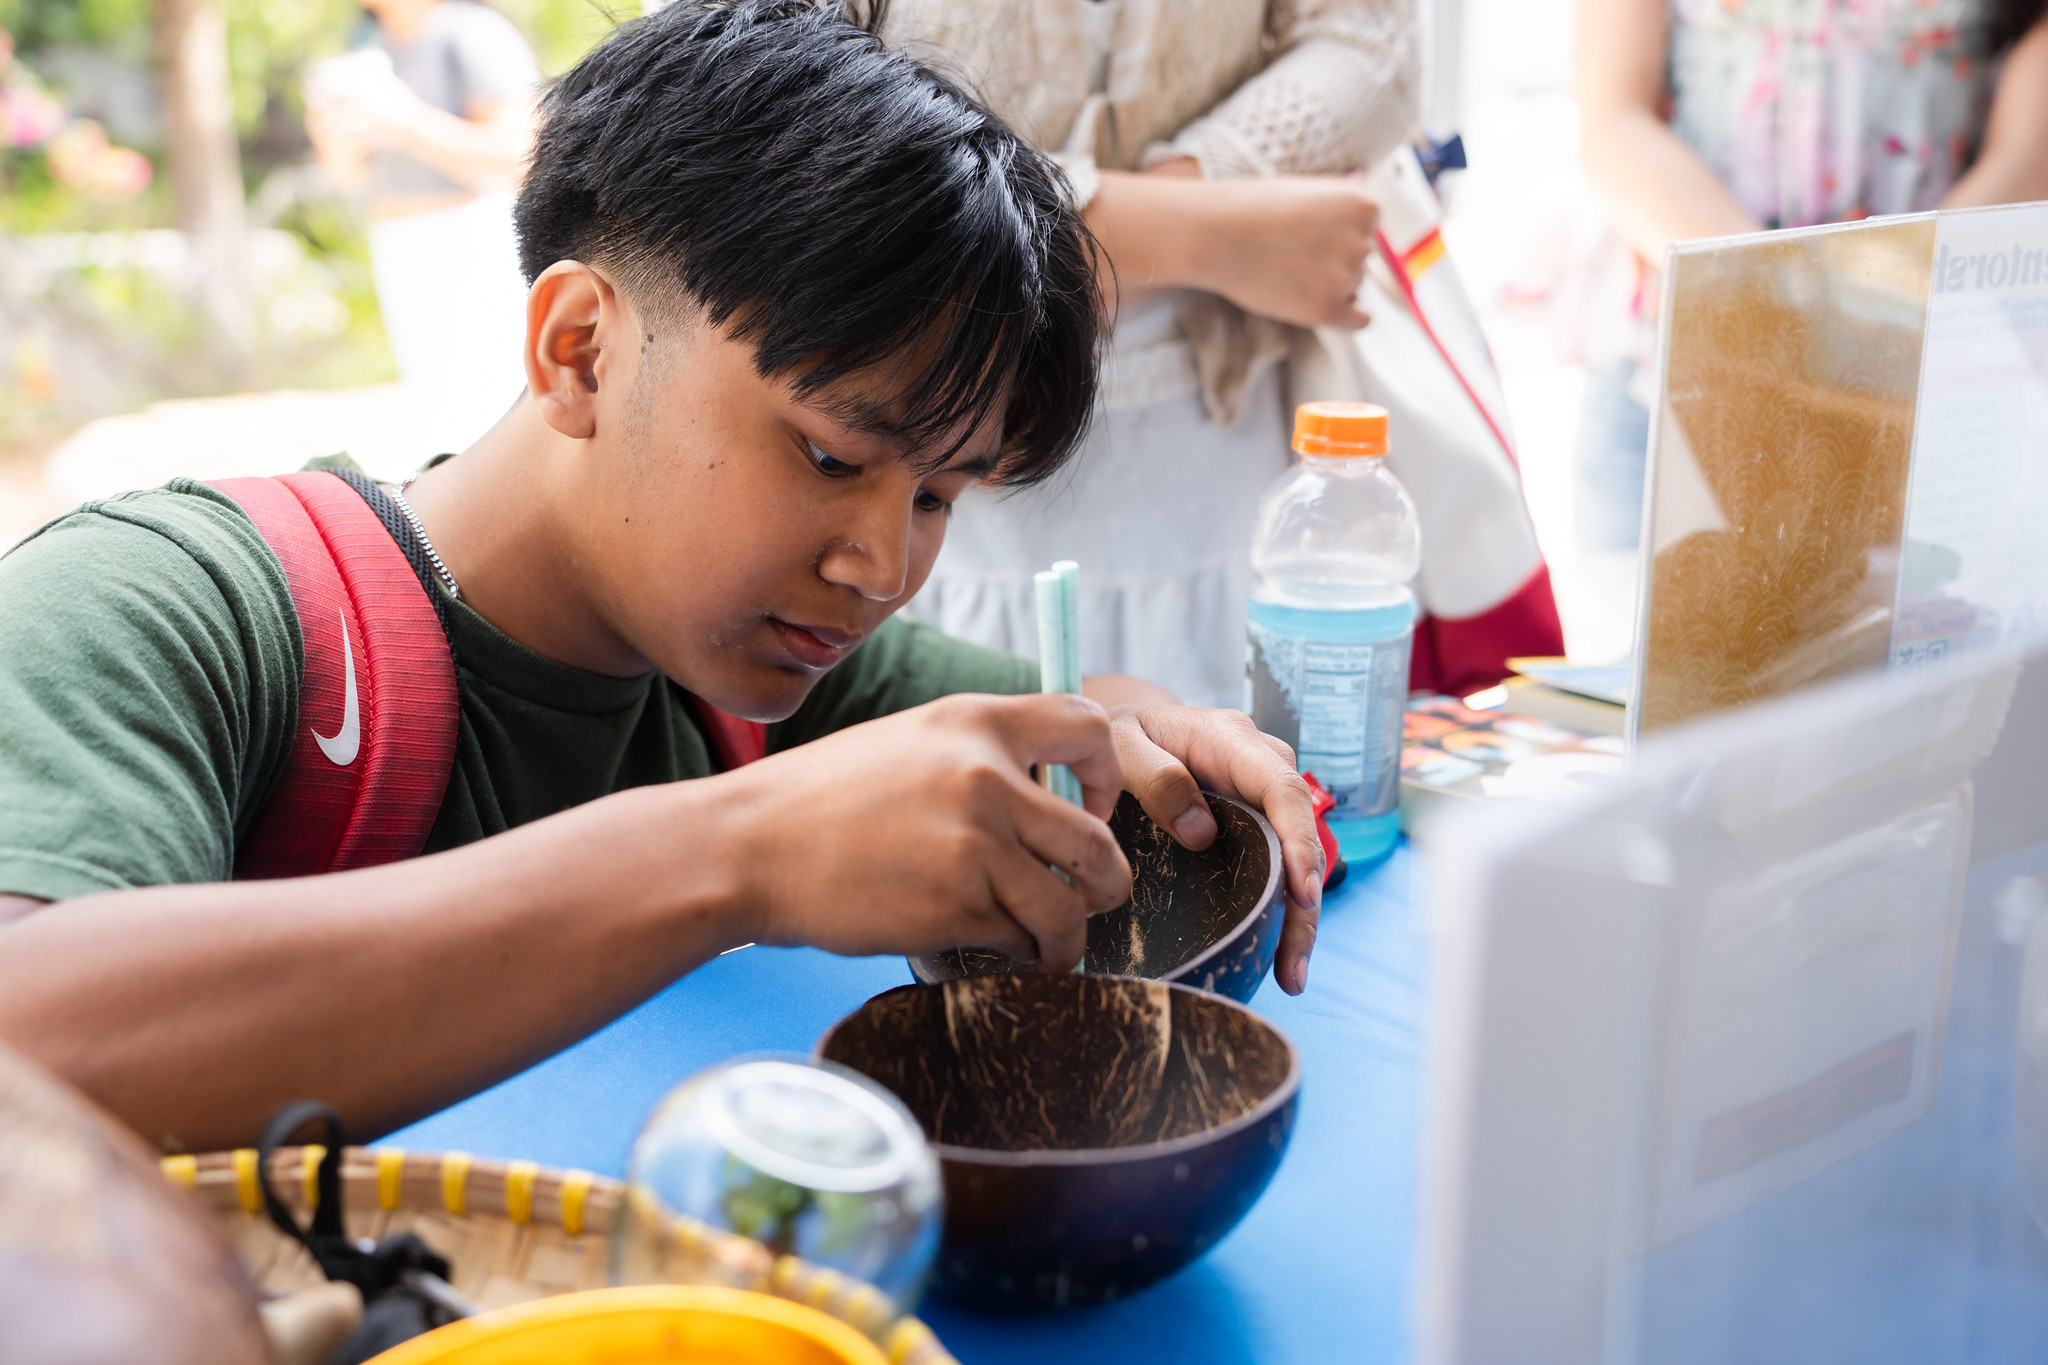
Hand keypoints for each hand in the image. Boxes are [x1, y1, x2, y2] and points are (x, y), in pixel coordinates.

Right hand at [728, 693, 1131, 970]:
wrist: (748, 848)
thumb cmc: (822, 800)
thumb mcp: (908, 742)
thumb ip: (978, 757)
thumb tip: (1047, 798)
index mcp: (974, 722)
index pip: (1087, 728)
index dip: (1108, 774)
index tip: (1094, 808)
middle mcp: (985, 777)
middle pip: (1098, 842)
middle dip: (1108, 884)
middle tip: (1094, 898)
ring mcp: (973, 845)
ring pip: (1067, 907)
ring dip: (1067, 938)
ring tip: (1049, 947)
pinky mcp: (954, 908)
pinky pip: (1016, 941)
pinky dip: (1013, 954)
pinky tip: (990, 950)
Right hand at [1089, 167, 1377, 328]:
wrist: (1217, 234)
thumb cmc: (1254, 207)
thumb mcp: (1308, 188)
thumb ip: (1340, 203)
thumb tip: (1366, 206)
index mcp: (1364, 205)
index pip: (1366, 227)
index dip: (1337, 230)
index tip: (1309, 231)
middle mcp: (1363, 242)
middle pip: (1361, 259)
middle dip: (1333, 258)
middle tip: (1292, 253)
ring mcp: (1347, 278)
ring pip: (1353, 286)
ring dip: (1327, 284)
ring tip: (1287, 271)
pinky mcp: (1326, 309)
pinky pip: (1359, 320)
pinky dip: (1348, 316)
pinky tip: (1326, 306)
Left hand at [1106, 702, 1325, 994]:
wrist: (1124, 731)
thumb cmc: (1122, 736)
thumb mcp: (1122, 745)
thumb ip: (1155, 777)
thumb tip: (1201, 831)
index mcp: (1233, 740)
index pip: (1282, 790)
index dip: (1299, 843)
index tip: (1301, 894)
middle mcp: (1261, 766)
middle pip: (1302, 834)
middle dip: (1304, 904)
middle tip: (1294, 964)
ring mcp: (1263, 796)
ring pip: (1297, 858)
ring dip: (1297, 919)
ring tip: (1290, 976)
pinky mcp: (1257, 823)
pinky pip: (1277, 866)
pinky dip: (1278, 910)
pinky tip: (1275, 955)